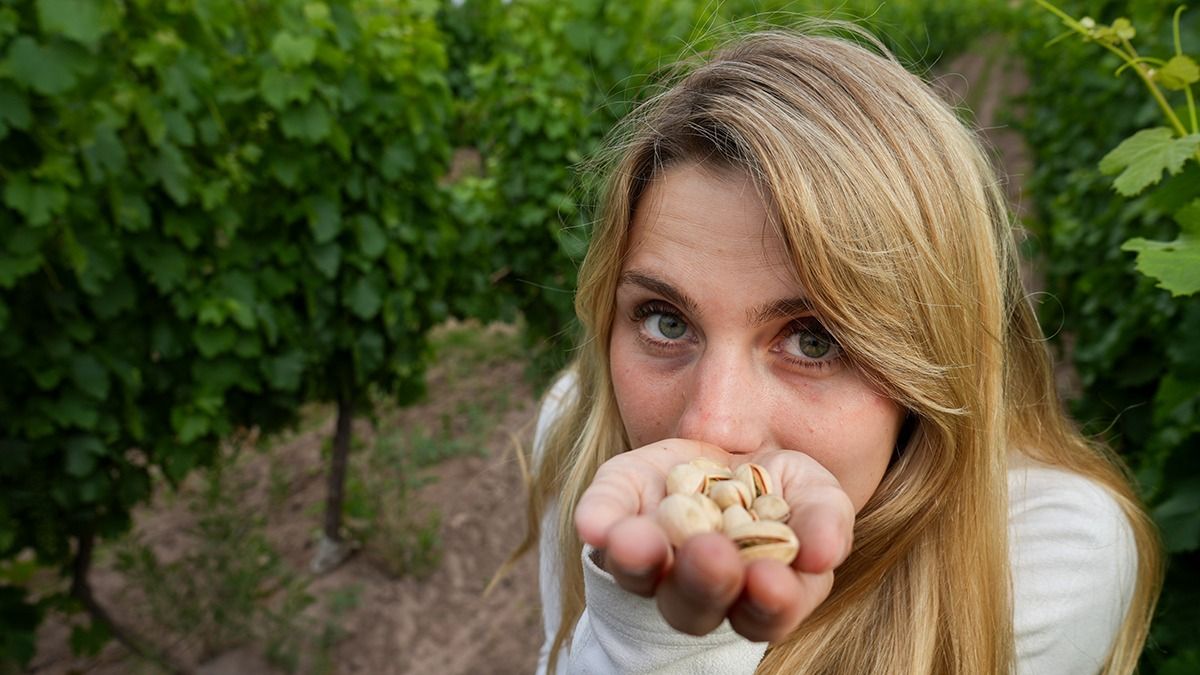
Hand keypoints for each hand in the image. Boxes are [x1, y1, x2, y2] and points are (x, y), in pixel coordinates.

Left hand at [574, 438, 854, 641]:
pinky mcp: (614, 512)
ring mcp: (648, 555)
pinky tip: (595, 524)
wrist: (731, 444)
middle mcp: (694, 588)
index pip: (761, 615)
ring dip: (638, 563)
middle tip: (710, 554)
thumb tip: (822, 553)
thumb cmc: (782, 487)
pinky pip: (602, 521)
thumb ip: (825, 520)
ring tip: (638, 543)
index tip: (769, 582)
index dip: (767, 605)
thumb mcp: (816, 494)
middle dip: (702, 583)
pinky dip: (599, 521)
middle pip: (692, 608)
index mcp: (754, 594)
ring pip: (639, 575)